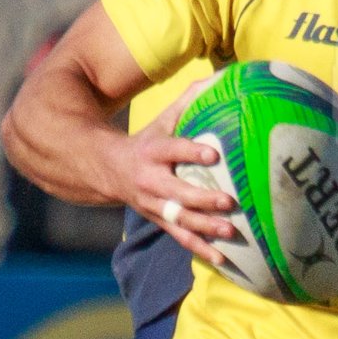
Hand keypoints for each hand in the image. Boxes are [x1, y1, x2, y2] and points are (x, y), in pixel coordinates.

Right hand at [107, 87, 236, 266]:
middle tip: (229, 201)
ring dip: (205, 228)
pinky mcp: (159, 221)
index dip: (190, 152)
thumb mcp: (162, 120)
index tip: (212, 154)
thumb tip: (221, 78)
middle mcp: (151, 181)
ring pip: (180, 219)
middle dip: (203, 199)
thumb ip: (190, 102)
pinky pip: (180, 238)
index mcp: (152, 152)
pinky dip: (201, 250)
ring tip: (231, 232)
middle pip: (177, 192)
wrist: (106, 170)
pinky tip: (223, 261)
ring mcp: (154, 205)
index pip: (172, 149)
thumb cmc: (146, 140)